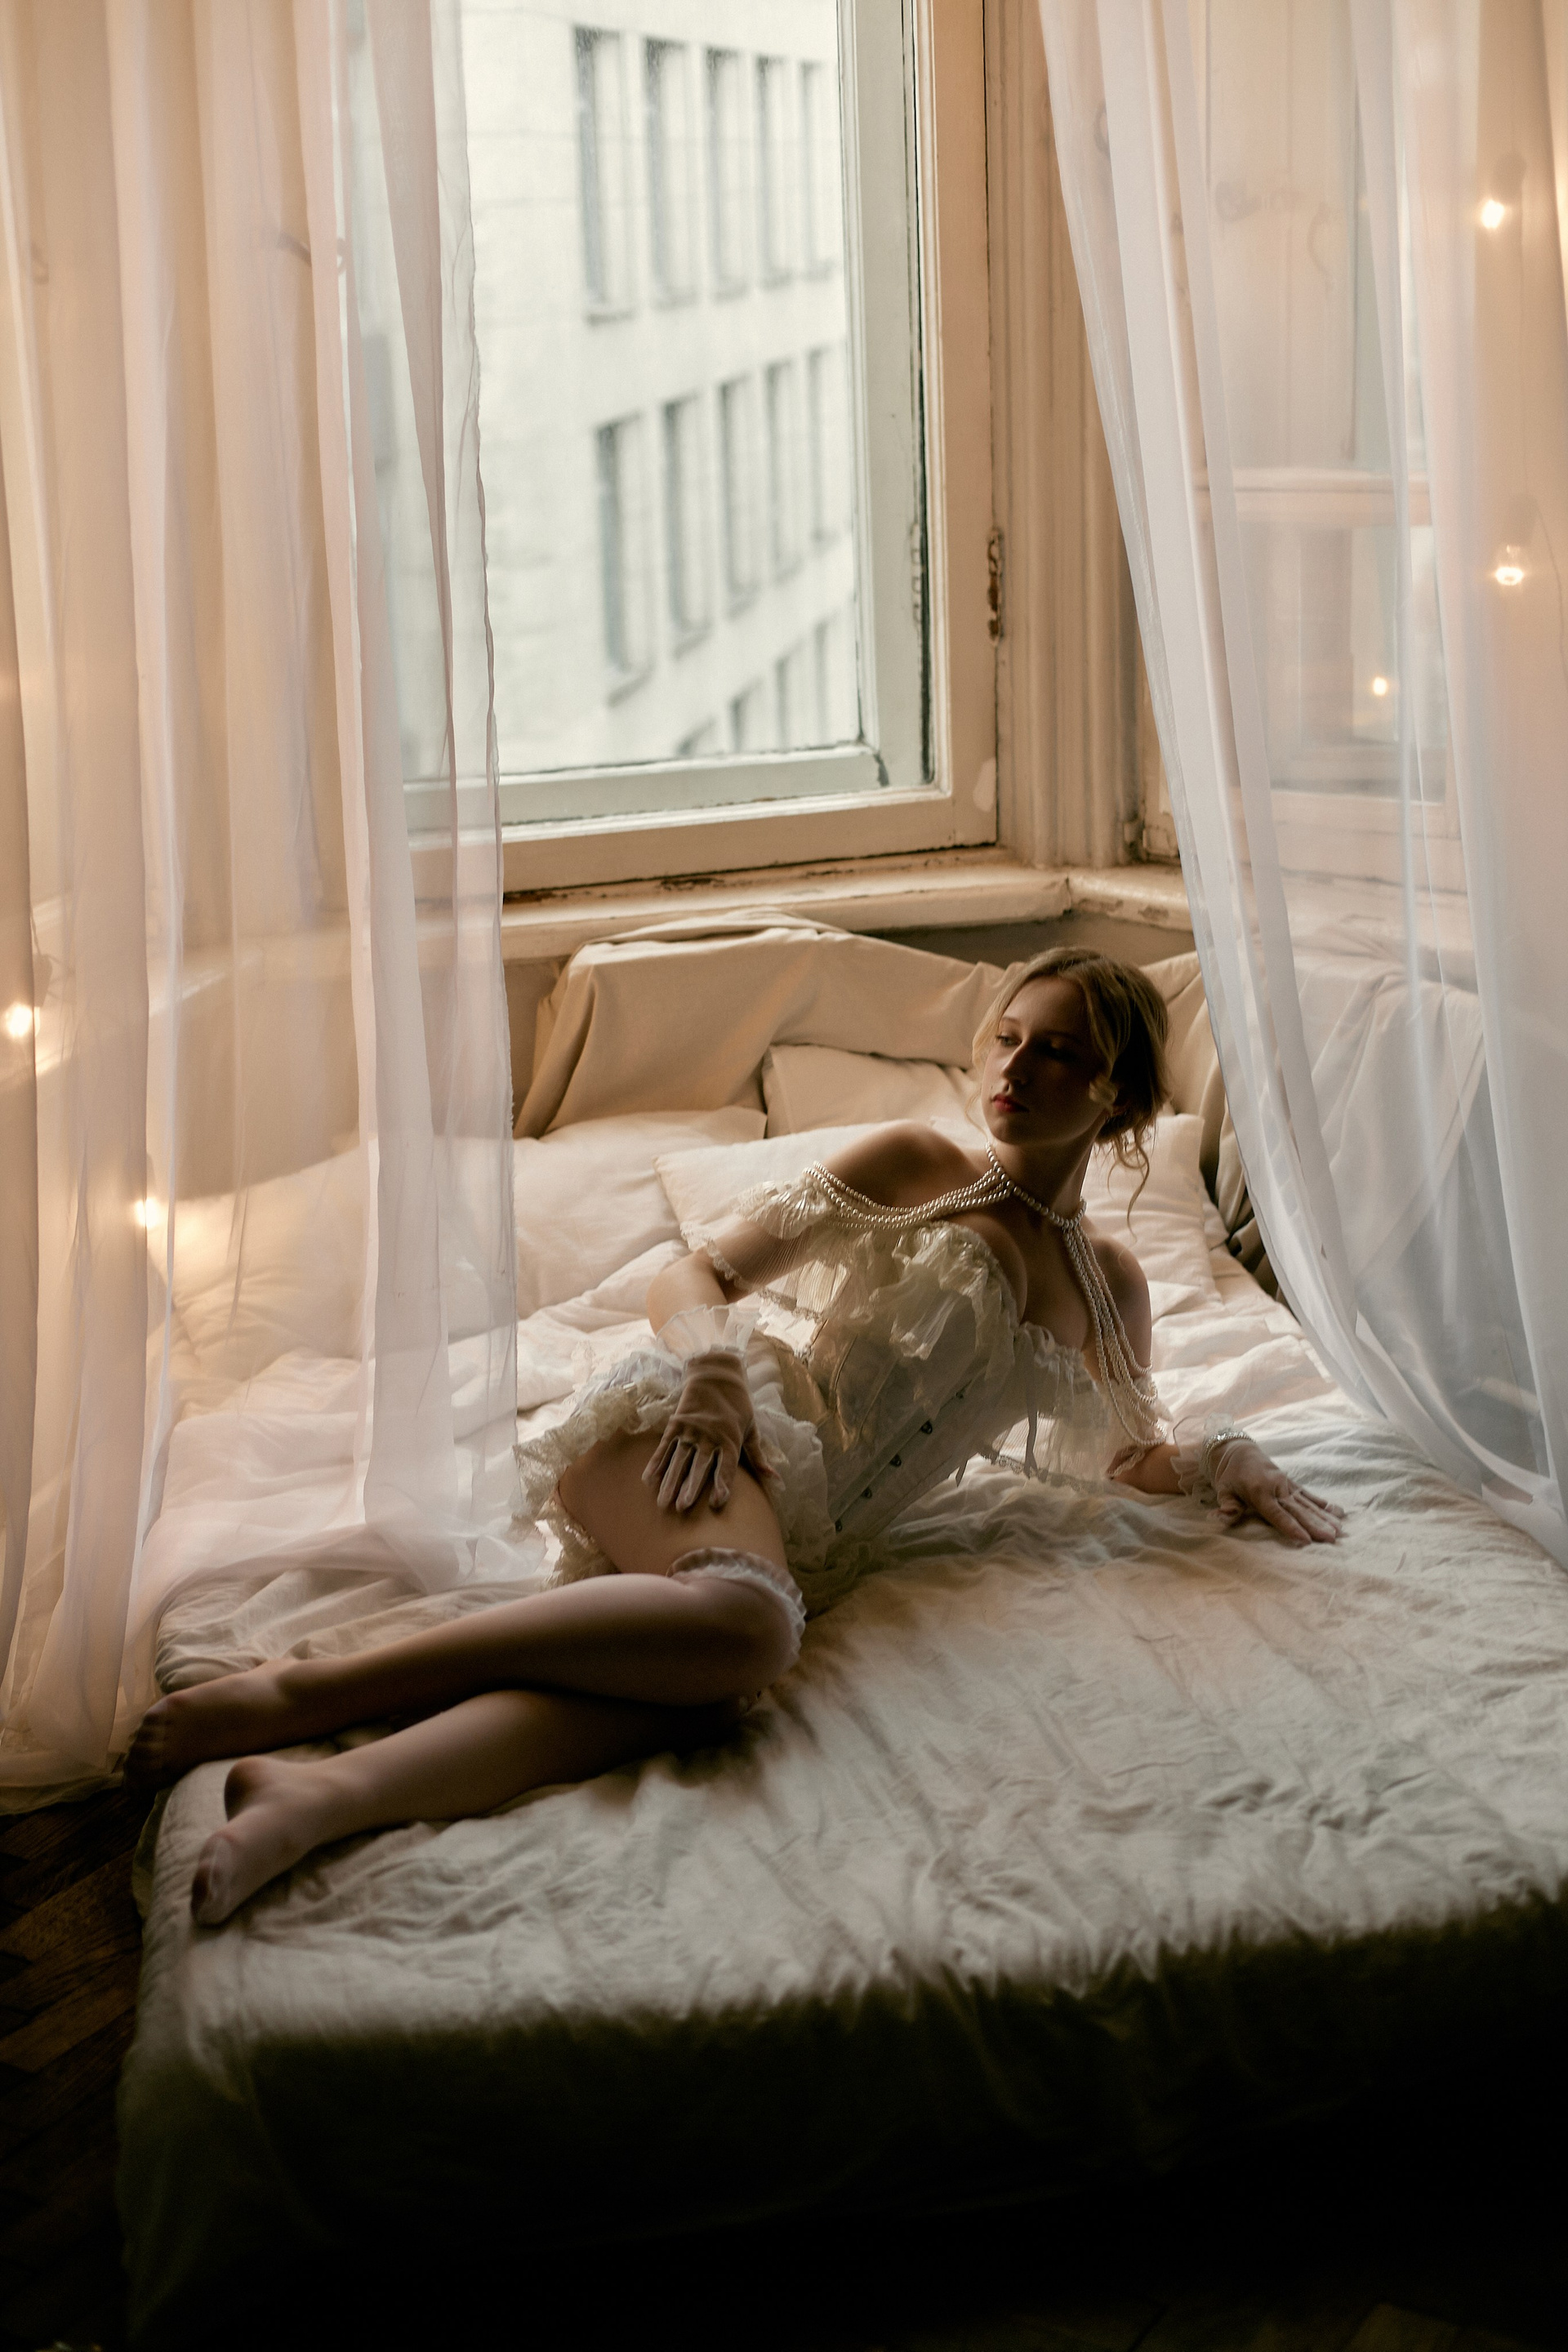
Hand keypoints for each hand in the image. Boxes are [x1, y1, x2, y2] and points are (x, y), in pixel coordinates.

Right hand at [644, 1349, 756, 1513]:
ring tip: (662, 1502)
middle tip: (682, 1507)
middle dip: (690, 1487)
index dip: (722, 1484)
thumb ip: (758, 1456)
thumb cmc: (739, 1405)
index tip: (717, 1502)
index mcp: (730, 1439)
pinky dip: (656, 1463)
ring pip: (679, 1460)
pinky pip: (665, 1447)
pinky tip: (648, 1479)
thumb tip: (774, 1478)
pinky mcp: (676, 1423)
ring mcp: (691, 1430)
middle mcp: (709, 1436)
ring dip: (670, 1481)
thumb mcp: (752, 1428)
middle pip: (699, 1466)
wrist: (717, 1373)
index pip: (726, 1467)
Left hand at [1211, 1439, 1343, 1546]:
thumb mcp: (1223, 1490)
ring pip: (1307, 1504)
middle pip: (1298, 1510)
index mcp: (1259, 1491)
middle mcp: (1277, 1487)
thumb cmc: (1229, 1475)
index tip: (1306, 1540)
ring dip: (1324, 1517)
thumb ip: (1227, 1506)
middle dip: (1315, 1525)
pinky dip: (1322, 1504)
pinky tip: (1338, 1511)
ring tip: (1339, 1530)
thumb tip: (1219, 1518)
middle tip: (1332, 1539)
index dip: (1291, 1527)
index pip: (1277, 1513)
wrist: (1238, 1450)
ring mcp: (1287, 1484)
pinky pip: (1308, 1495)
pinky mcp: (1291, 1483)